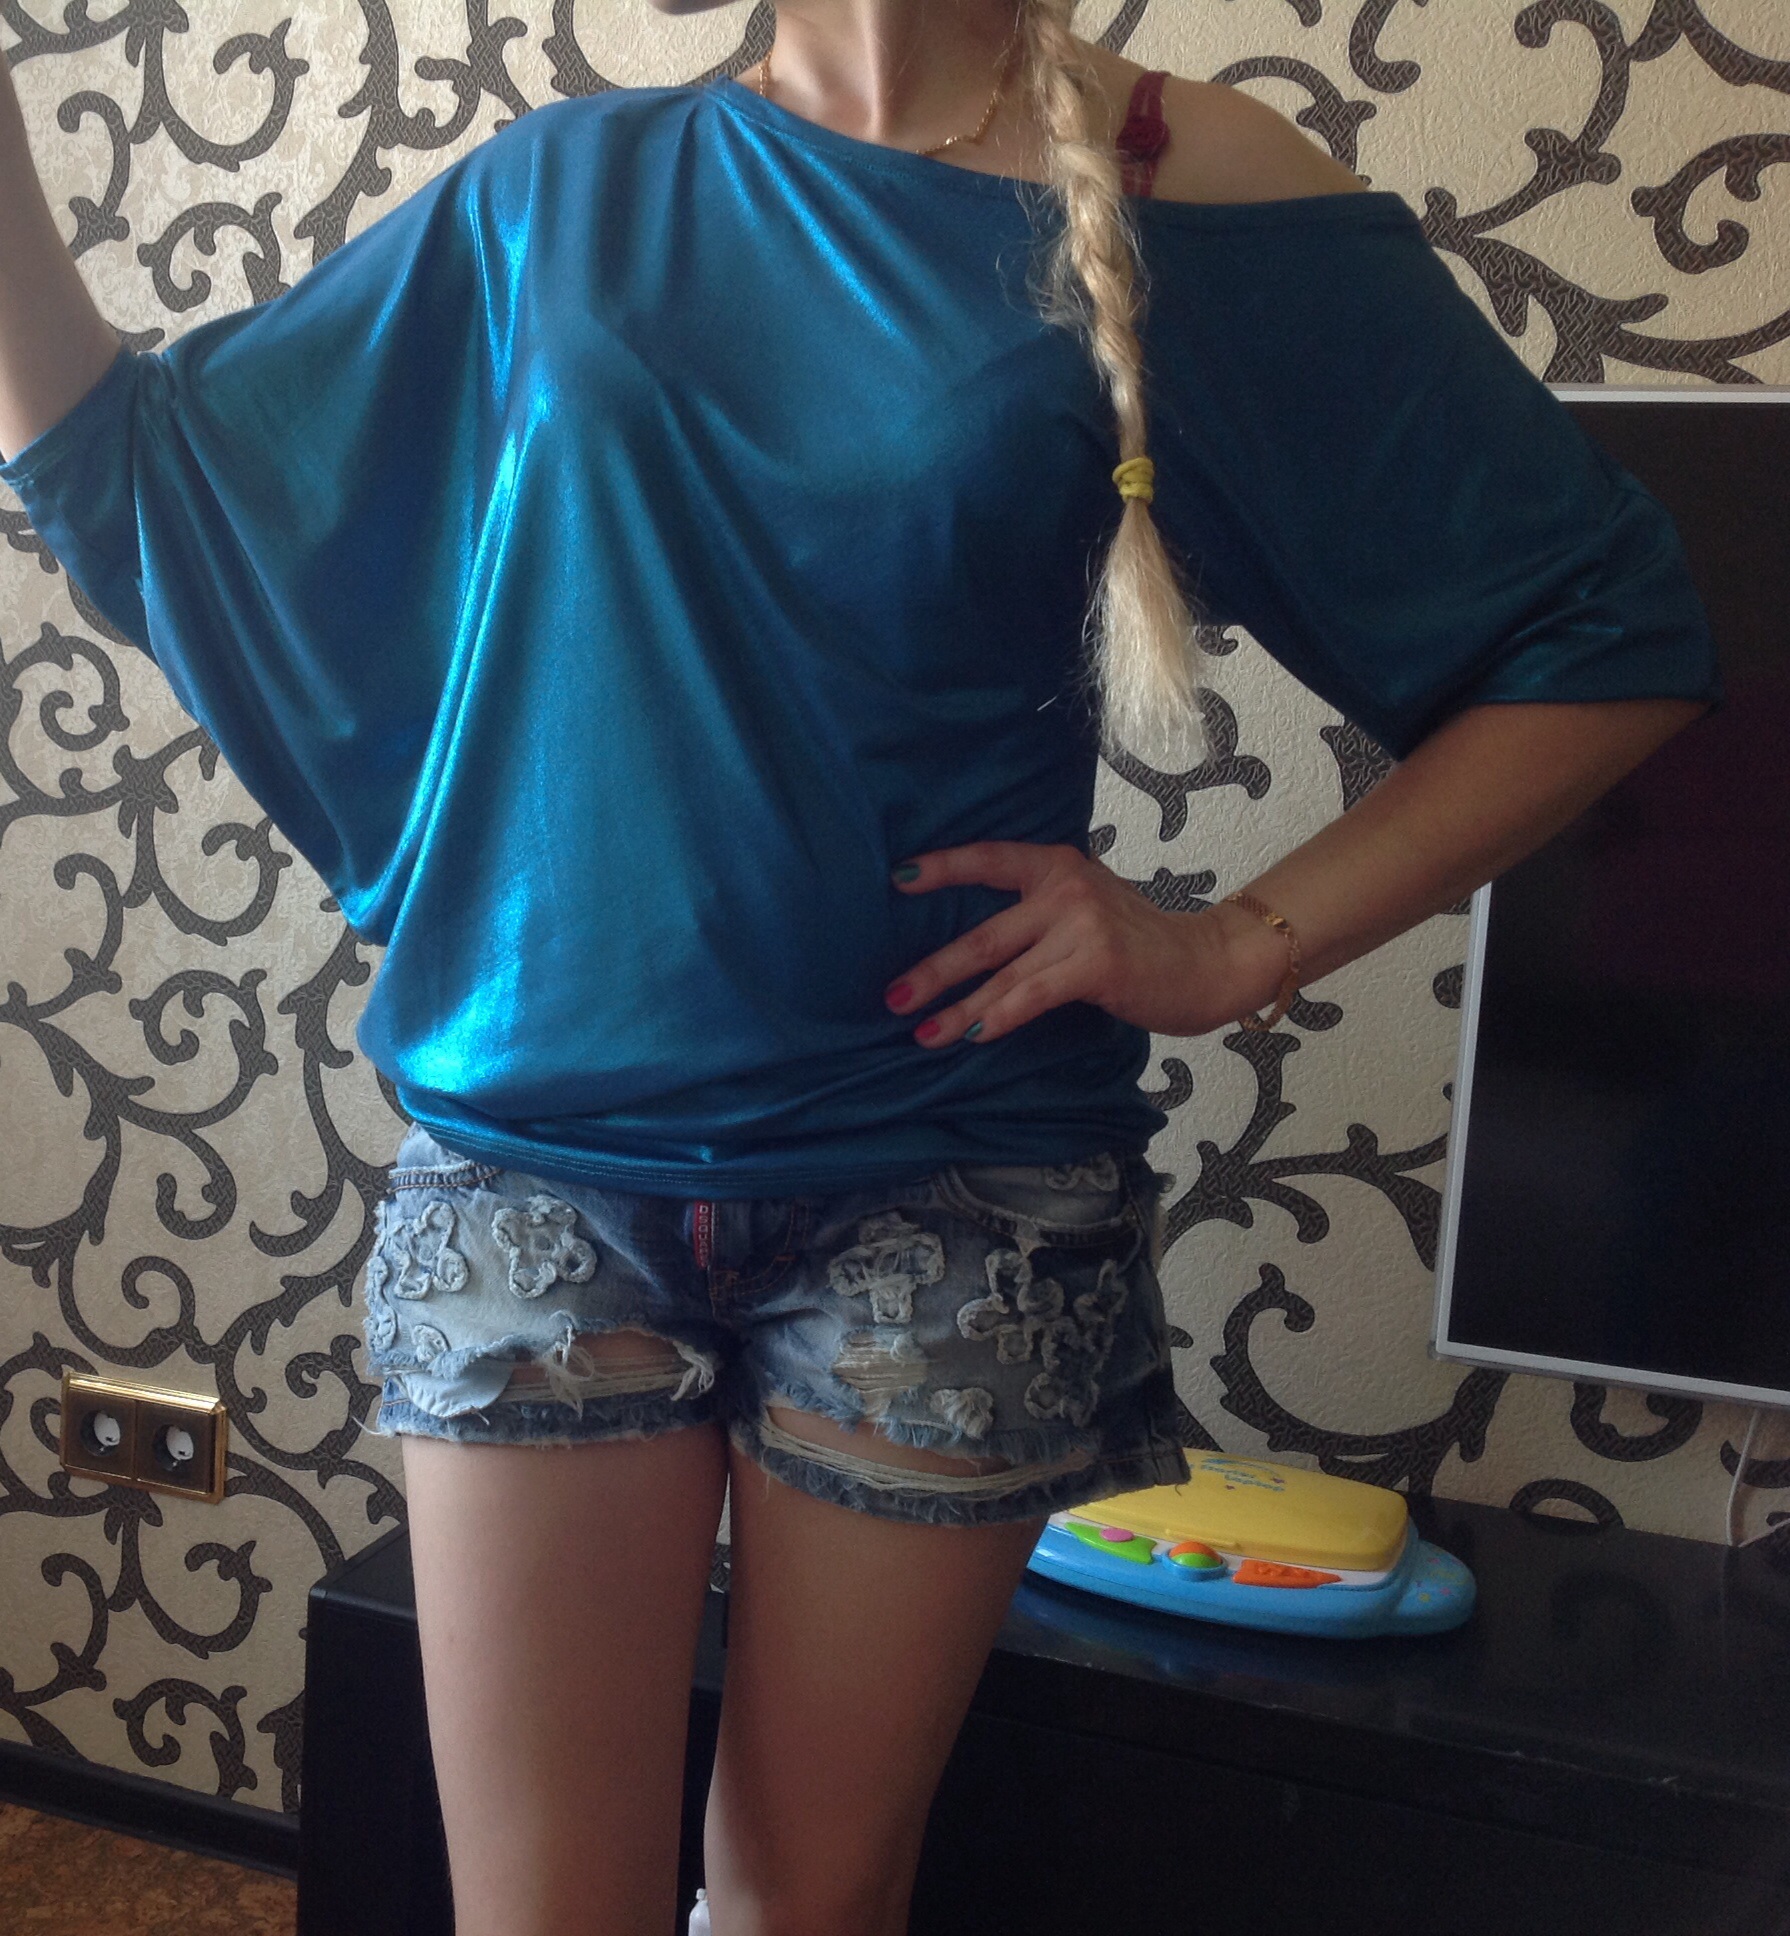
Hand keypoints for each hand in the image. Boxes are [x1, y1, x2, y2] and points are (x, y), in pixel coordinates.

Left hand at [884, 843, 1288, 1047]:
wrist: (1208, 962)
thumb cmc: (1141, 943)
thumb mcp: (1087, 907)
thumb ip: (1040, 911)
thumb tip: (974, 945)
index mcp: (1057, 865)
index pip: (989, 859)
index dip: (942, 867)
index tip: (896, 879)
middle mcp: (1065, 887)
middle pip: (983, 933)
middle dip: (933, 970)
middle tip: (892, 994)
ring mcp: (1081, 924)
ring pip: (1002, 973)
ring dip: (956, 1007)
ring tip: (921, 1032)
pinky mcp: (1096, 964)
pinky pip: (1032, 995)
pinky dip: (998, 1017)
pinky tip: (972, 1035)